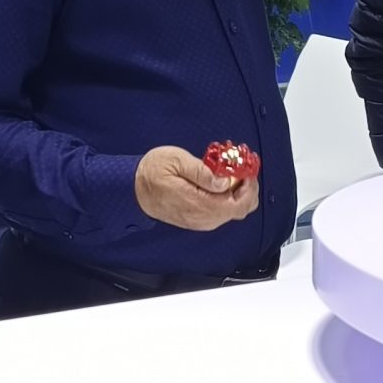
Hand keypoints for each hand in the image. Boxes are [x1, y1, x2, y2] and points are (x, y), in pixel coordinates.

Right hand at [134, 145, 259, 231]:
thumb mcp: (176, 161)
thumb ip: (203, 172)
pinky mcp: (198, 219)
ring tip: (232, 172)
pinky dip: (228, 197)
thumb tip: (225, 181)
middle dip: (247, 188)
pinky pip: (222, 211)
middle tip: (243, 168)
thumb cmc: (152, 173)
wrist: (133, 189)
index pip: (239, 203)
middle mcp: (204, 218)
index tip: (247, 168)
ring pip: (233, 211)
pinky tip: (222, 182)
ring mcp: (201, 220)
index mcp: (200, 204)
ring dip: (238, 192)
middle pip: (241, 209)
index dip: (249, 186)